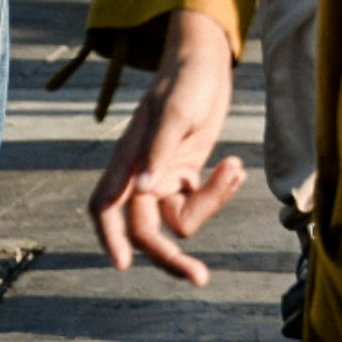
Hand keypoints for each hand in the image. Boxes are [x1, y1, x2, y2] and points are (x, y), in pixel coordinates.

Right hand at [88, 10, 247, 284]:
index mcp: (127, 160)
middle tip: (201, 278)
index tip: (123, 265)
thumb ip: (158, 150)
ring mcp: (164, 178)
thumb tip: (143, 189)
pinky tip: (236, 165)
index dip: (109, 238)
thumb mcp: (175, 112)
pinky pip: (200, 203)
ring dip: (212, 202)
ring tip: (235, 167)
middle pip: (145, 230)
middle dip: (171, 256)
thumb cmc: (185, 82)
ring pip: (180, 220)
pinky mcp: (187, 175)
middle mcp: (141, 176)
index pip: (106, 207)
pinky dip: (220, 191)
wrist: (205, 64)